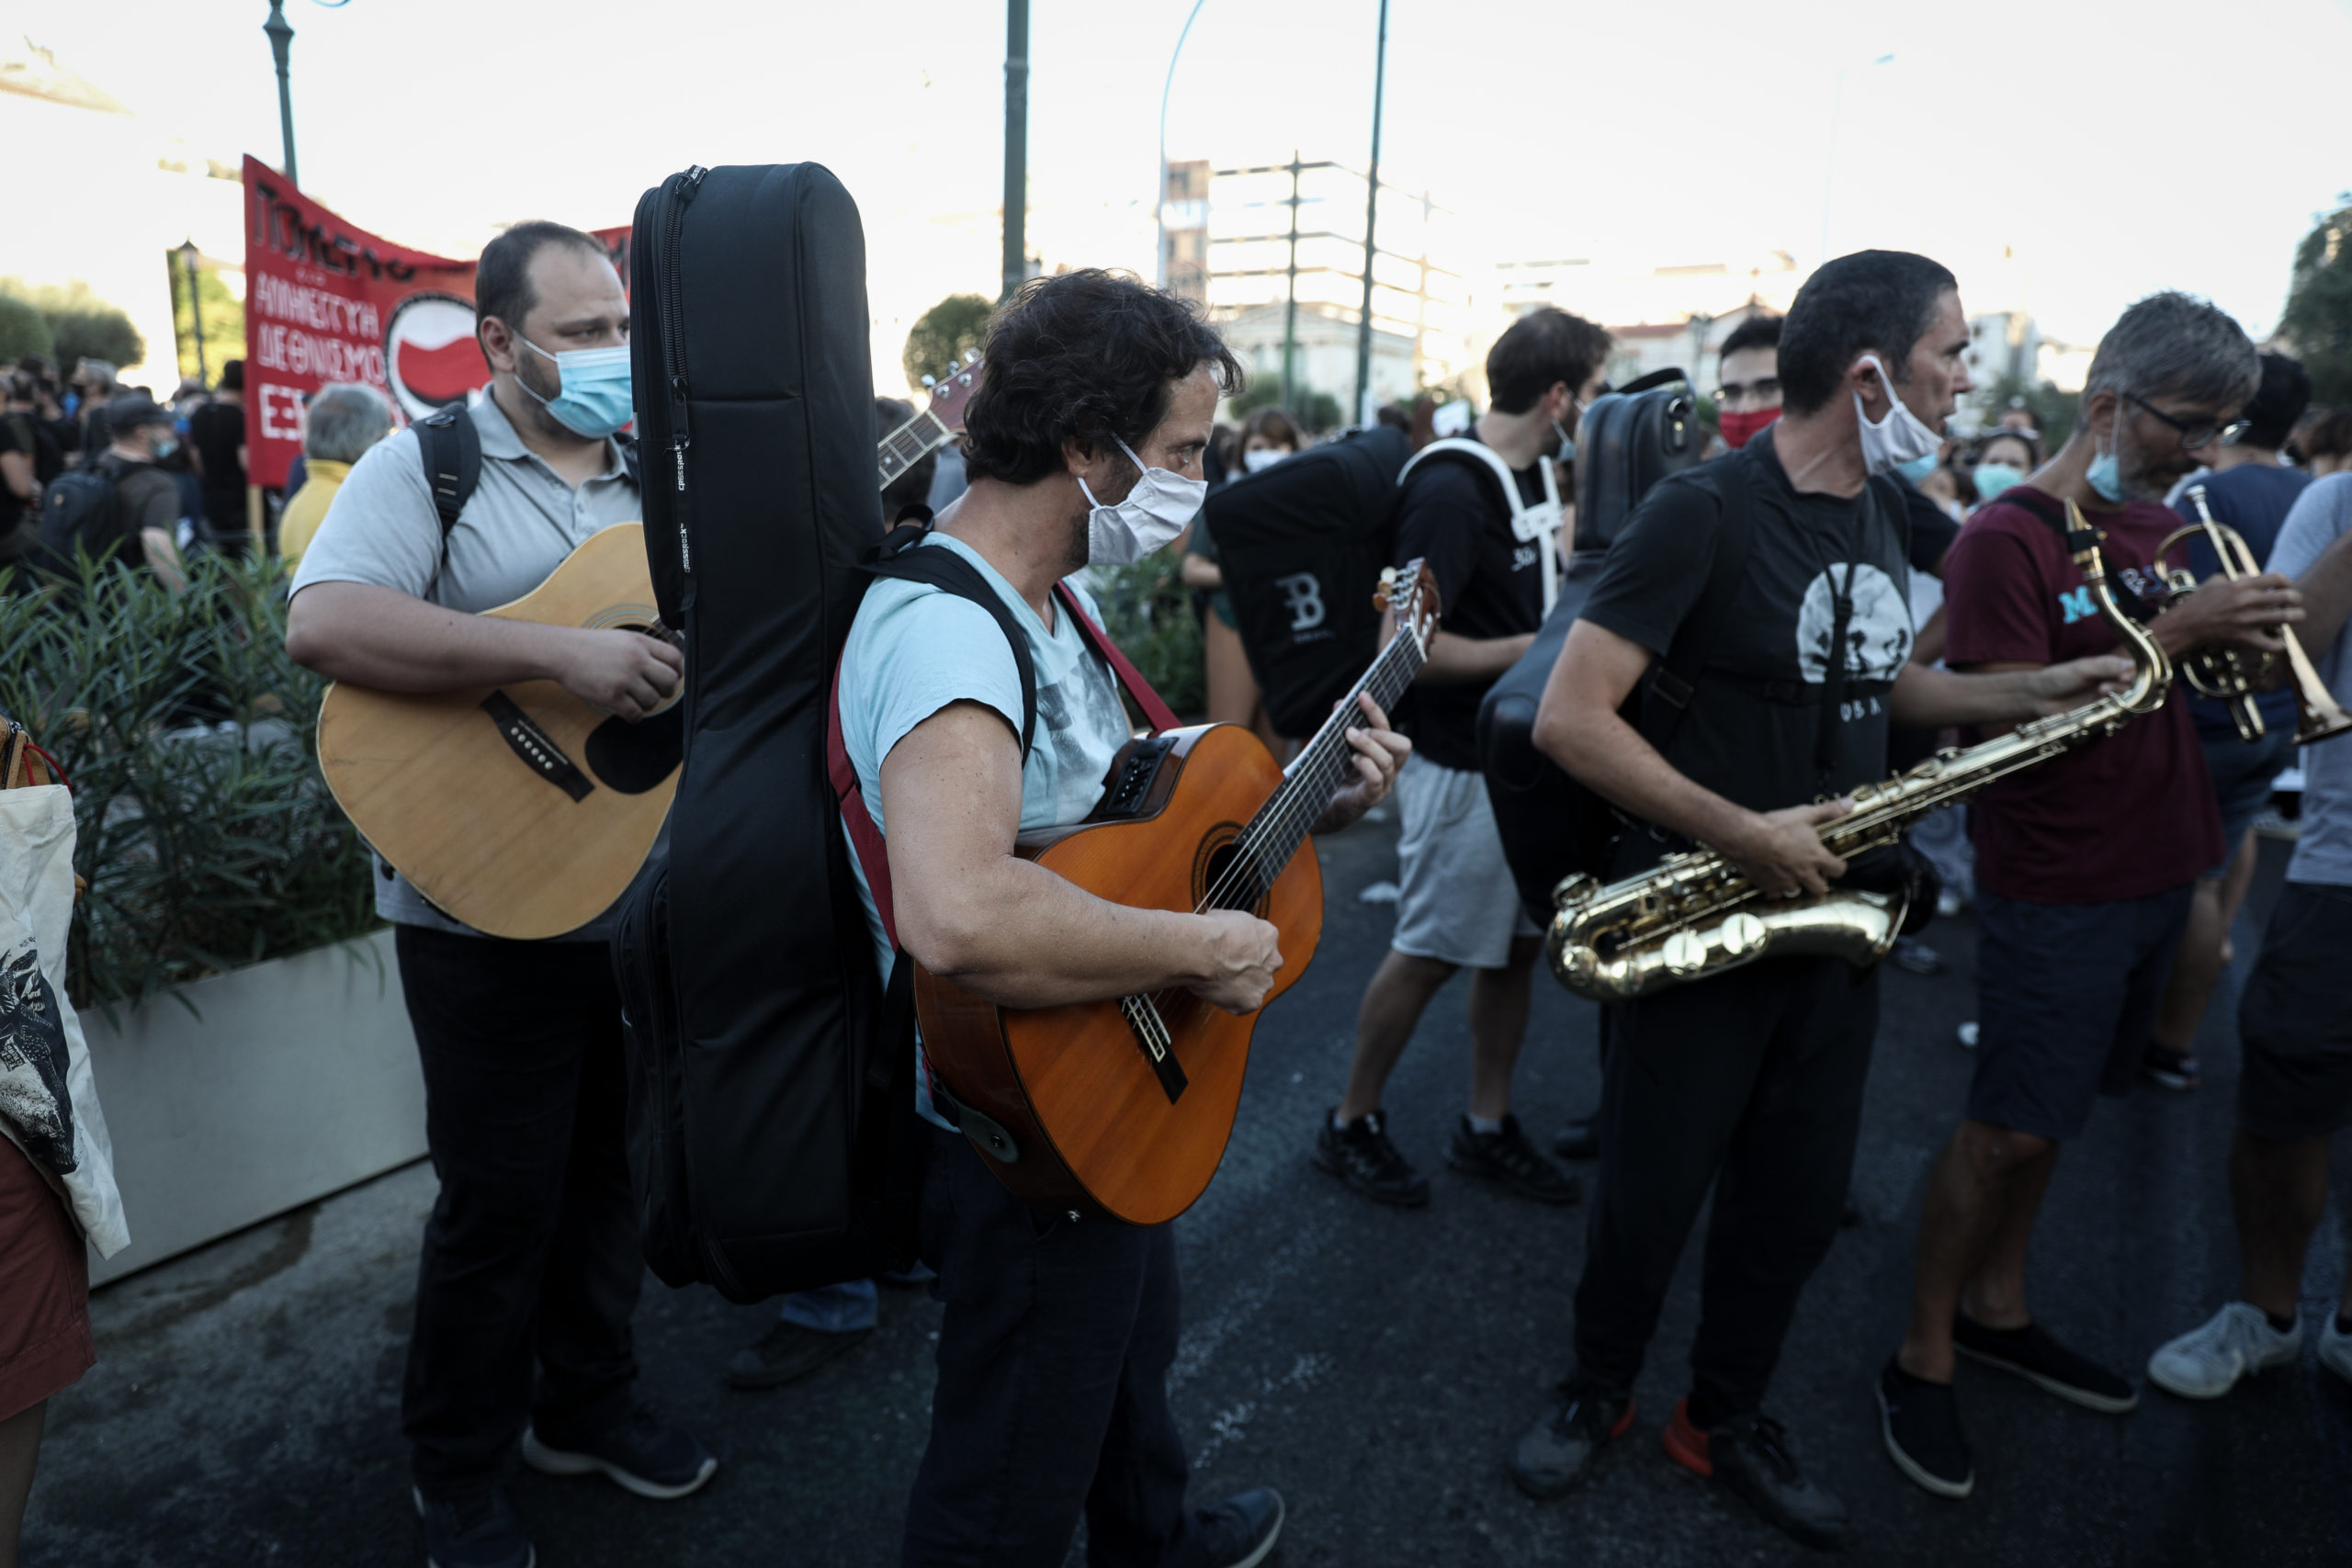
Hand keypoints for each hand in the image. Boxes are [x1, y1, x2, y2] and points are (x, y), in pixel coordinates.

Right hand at [554, 628, 682, 719]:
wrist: (562, 652)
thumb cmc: (591, 645)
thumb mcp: (623, 638)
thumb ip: (645, 649)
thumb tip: (668, 665)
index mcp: (641, 642)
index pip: (676, 658)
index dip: (678, 671)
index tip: (673, 677)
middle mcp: (636, 659)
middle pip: (670, 681)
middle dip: (667, 690)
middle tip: (656, 691)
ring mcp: (624, 678)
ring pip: (654, 700)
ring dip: (647, 704)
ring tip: (635, 699)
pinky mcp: (611, 696)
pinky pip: (635, 714)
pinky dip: (635, 716)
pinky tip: (628, 711)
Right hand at [1186, 909, 1282, 1014]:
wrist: (1202, 951)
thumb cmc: (1209, 932)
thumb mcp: (1227, 916)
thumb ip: (1236, 930)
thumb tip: (1226, 932)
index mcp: (1268, 935)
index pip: (1263, 945)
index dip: (1246, 950)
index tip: (1232, 952)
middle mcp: (1273, 959)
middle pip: (1264, 968)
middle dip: (1249, 970)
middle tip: (1227, 968)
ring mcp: (1264, 982)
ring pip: (1255, 987)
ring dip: (1242, 987)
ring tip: (1218, 980)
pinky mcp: (1253, 1001)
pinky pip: (1243, 1005)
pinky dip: (1232, 1002)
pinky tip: (1217, 991)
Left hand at [1315, 693, 1411, 832]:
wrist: (1322, 808)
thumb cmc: (1333, 776)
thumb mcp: (1336, 747)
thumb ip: (1340, 725)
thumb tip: (1341, 703)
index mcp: (1383, 753)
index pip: (1388, 729)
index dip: (1376, 711)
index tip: (1361, 695)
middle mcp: (1388, 769)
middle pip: (1403, 745)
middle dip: (1380, 732)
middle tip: (1355, 730)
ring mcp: (1383, 785)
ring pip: (1388, 761)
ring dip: (1369, 744)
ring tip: (1349, 737)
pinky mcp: (1370, 798)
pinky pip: (1377, 780)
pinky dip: (1366, 765)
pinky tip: (1353, 758)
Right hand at [1722, 799, 1851, 897]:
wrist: (1747, 838)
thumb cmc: (1776, 826)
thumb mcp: (1805, 814)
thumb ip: (1829, 811)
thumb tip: (1850, 804)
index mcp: (1816, 857)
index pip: (1838, 870)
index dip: (1838, 867)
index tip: (1835, 864)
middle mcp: (1804, 873)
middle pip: (1819, 889)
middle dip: (1819, 883)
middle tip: (1814, 875)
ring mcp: (1786, 882)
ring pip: (1797, 892)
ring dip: (1797, 885)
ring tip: (1791, 876)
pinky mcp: (1769, 886)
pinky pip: (1776, 894)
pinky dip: (1776, 889)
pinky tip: (1772, 880)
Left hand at [2020, 653, 2134, 714]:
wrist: (2038, 698)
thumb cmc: (2057, 678)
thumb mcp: (2081, 668)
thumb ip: (2105, 666)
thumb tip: (2130, 665)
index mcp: (2108, 667)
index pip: (2132, 669)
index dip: (2134, 672)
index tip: (2126, 675)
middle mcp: (2111, 681)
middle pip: (2134, 685)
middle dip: (2128, 684)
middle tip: (2114, 682)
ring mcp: (2106, 698)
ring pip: (2127, 699)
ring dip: (2120, 696)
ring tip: (2101, 690)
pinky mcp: (2100, 713)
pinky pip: (2116, 712)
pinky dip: (2114, 710)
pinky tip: (2103, 705)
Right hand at [2166, 571, 2301, 656]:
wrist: (2185, 626)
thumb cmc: (2198, 603)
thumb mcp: (2214, 582)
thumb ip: (2236, 578)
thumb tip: (2250, 577)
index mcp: (2241, 586)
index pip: (2277, 578)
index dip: (2286, 581)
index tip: (2285, 586)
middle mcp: (2248, 602)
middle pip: (2287, 597)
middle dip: (2296, 599)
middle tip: (2295, 602)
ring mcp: (2248, 621)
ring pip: (2286, 618)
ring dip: (2296, 617)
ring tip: (2296, 617)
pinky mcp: (2245, 638)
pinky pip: (2272, 644)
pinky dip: (2279, 644)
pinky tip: (2278, 641)